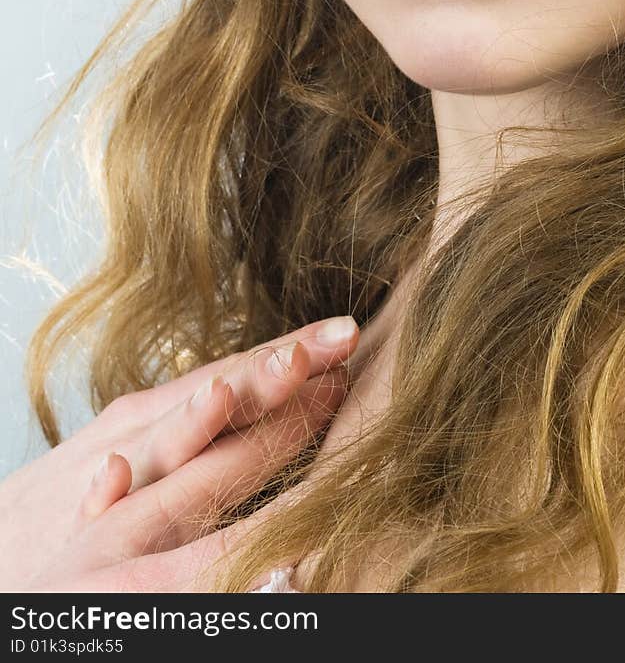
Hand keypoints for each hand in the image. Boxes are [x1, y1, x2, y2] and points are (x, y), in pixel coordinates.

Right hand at [1, 315, 358, 592]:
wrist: (12, 531)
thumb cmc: (109, 484)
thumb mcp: (170, 440)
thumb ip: (231, 425)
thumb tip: (315, 400)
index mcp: (177, 406)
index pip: (249, 370)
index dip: (300, 350)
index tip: (350, 333)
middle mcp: (146, 429)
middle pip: (221, 396)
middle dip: (269, 373)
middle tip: (321, 348)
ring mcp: (111, 474)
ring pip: (161, 445)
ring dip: (192, 418)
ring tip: (224, 393)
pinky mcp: (73, 520)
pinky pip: (88, 507)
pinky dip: (102, 489)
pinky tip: (115, 474)